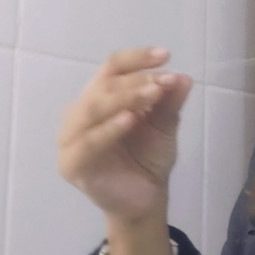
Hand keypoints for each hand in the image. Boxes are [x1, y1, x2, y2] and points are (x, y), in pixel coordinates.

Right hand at [57, 47, 193, 222]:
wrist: (145, 199)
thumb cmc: (148, 158)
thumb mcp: (164, 125)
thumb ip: (168, 102)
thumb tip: (184, 77)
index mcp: (98, 97)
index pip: (112, 68)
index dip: (137, 58)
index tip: (165, 54)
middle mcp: (79, 112)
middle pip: (102, 86)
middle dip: (135, 81)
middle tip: (164, 82)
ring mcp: (71, 138)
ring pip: (92, 108)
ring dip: (124, 98)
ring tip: (152, 94)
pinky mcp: (71, 164)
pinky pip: (88, 142)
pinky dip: (109, 129)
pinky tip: (130, 120)